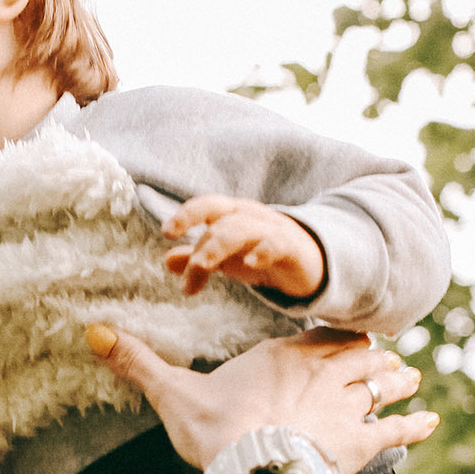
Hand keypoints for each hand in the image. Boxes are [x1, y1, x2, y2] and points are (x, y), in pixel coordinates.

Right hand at [85, 324, 437, 473]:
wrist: (253, 472)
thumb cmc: (215, 432)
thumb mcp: (173, 393)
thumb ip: (138, 362)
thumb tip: (92, 330)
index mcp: (283, 356)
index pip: (317, 335)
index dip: (332, 334)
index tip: (344, 332)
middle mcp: (322, 374)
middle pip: (356, 355)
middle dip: (371, 353)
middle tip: (386, 353)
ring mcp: (346, 406)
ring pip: (383, 383)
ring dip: (396, 379)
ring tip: (409, 377)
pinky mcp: (364, 441)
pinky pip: (399, 427)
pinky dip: (416, 423)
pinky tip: (431, 421)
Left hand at [163, 195, 325, 299]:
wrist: (308, 262)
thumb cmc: (259, 253)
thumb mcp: (225, 258)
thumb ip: (198, 258)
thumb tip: (167, 260)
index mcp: (231, 214)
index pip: (207, 206)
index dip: (186, 215)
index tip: (167, 232)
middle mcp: (250, 216)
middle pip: (222, 223)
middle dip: (203, 243)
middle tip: (191, 267)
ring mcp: (272, 229)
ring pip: (242, 229)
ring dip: (219, 246)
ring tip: (201, 266)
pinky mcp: (292, 246)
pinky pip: (277, 243)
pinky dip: (263, 250)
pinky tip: (251, 262)